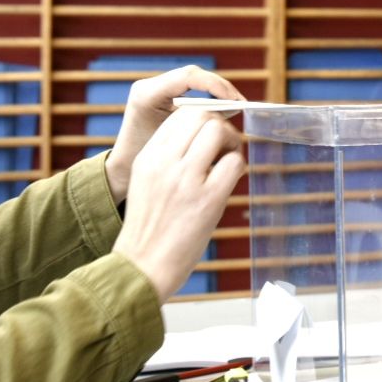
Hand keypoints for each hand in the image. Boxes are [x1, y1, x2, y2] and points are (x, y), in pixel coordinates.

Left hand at [105, 67, 243, 202]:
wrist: (122, 167)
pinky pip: (191, 89)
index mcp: (147, 94)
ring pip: (195, 81)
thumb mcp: (172, 146)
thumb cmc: (144, 163)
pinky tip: (222, 111)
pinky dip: (209, 97)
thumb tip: (229, 116)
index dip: (216, 85)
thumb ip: (195, 130)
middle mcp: (149, 86)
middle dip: (221, 88)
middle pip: (194, 76)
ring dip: (217, 92)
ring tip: (236, 107)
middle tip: (241, 104)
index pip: (189, 77)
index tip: (235, 101)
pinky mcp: (162, 95)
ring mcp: (155, 89)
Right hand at [112, 106, 246, 300]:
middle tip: (225, 146)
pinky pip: (234, 163)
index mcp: (149, 157)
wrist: (142, 266)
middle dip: (220, 125)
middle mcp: (165, 163)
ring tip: (228, 161)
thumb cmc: (149, 227)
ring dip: (232, 142)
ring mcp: (187, 180)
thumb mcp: (147, 182)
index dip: (204, 118)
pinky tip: (231, 180)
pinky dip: (238, 166)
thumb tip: (201, 138)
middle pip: (202, 115)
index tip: (210, 135)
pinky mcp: (208, 199)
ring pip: (219, 132)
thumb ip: (168, 158)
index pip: (181, 114)